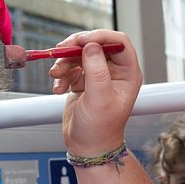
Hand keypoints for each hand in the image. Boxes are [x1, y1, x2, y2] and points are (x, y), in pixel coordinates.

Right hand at [49, 29, 142, 156]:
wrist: (87, 147)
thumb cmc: (100, 129)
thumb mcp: (99, 99)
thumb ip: (96, 70)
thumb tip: (91, 46)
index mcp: (128, 73)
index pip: (118, 42)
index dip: (99, 37)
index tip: (81, 41)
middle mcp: (114, 71)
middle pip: (95, 44)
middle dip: (75, 48)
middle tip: (60, 52)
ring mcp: (97, 75)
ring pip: (79, 54)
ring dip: (64, 62)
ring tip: (57, 76)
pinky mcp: (83, 80)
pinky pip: (70, 66)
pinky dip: (61, 74)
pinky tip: (58, 89)